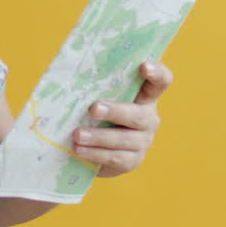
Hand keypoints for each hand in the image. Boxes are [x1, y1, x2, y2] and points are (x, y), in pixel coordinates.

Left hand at [72, 60, 172, 177]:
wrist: (94, 146)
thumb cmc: (93, 111)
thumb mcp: (96, 95)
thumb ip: (91, 84)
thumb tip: (64, 70)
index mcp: (144, 95)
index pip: (161, 81)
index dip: (157, 73)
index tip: (143, 66)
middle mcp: (148, 117)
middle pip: (140, 115)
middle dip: (116, 112)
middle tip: (93, 108)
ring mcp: (143, 141)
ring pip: (126, 139)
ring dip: (99, 137)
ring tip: (77, 135)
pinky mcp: (133, 160)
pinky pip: (116, 158)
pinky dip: (96, 154)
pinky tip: (79, 150)